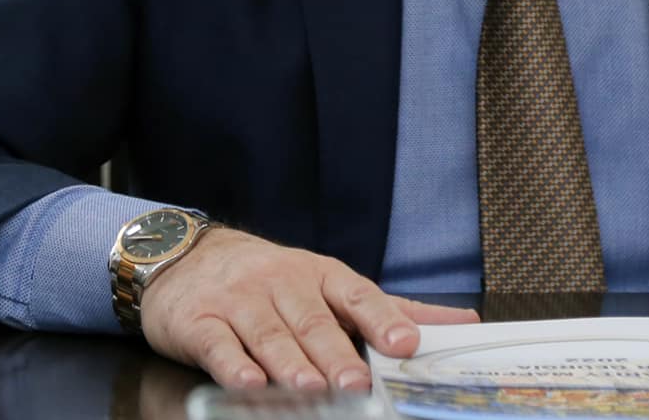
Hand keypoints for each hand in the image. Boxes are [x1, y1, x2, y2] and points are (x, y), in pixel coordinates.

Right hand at [139, 228, 477, 391]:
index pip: (356, 294)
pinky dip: (233, 364)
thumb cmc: (271, 280)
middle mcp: (281, 282)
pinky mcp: (199, 321)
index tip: (404, 345)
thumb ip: (390, 309)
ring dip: (291, 362)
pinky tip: (248, 382)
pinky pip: (218, 343)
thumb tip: (462, 323)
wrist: (187, 259)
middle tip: (357, 383)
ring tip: (311, 388)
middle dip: (336, 354)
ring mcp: (239, 300)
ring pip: (269, 333)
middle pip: (313, 321)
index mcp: (319, 275)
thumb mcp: (329, 285)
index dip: (381, 320)